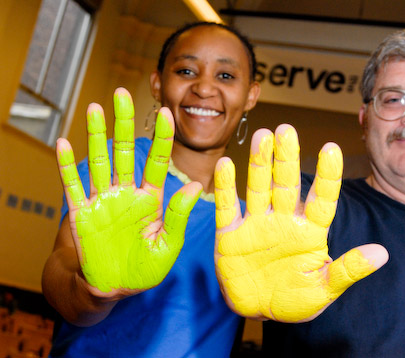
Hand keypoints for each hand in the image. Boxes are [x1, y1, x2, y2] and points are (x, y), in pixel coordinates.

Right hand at [56, 87, 200, 293]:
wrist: (113, 288)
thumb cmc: (145, 270)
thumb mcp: (168, 245)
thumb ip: (178, 215)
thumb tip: (196, 185)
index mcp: (152, 200)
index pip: (159, 162)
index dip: (163, 139)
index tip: (167, 113)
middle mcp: (127, 193)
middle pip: (126, 151)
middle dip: (125, 123)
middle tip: (123, 94)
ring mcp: (103, 200)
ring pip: (99, 160)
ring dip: (95, 134)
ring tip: (94, 107)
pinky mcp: (81, 213)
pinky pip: (72, 185)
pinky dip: (66, 165)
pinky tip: (62, 143)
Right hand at [214, 124, 387, 322]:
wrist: (258, 311)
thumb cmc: (295, 299)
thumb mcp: (324, 288)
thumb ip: (348, 269)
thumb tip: (383, 253)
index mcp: (310, 231)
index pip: (322, 198)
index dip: (327, 175)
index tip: (331, 149)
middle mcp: (284, 221)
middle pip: (287, 184)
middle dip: (287, 158)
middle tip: (287, 129)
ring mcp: (257, 225)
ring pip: (259, 188)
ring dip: (260, 164)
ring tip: (263, 136)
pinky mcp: (230, 235)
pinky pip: (228, 208)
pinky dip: (226, 187)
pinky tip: (226, 164)